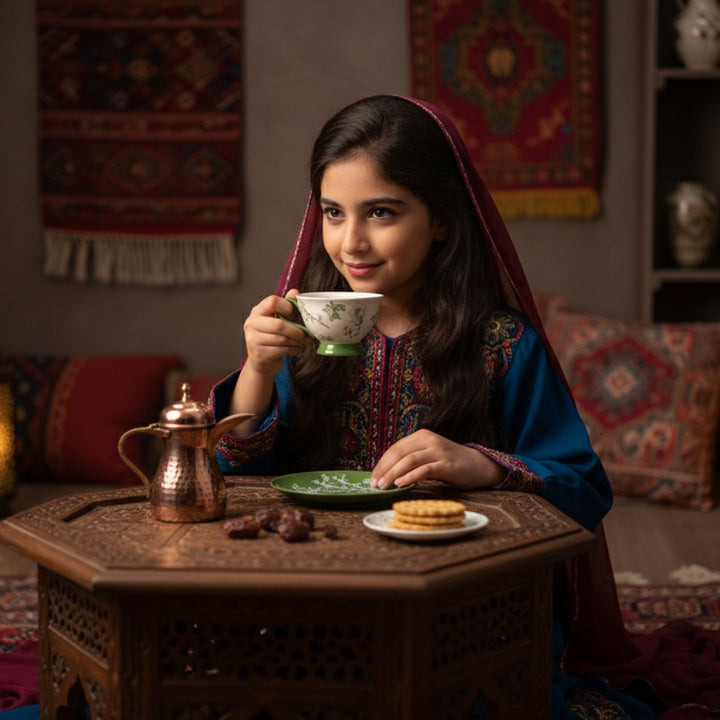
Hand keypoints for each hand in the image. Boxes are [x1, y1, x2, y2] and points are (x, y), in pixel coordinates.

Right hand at [243, 289, 310, 376]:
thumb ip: (285, 305)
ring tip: (303, 342)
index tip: (295, 313)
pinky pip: (281, 350)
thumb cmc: (271, 337)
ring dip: (297, 341)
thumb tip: (295, 292)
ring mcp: (253, 340)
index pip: (272, 302)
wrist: (260, 361)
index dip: (287, 306)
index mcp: (257, 311)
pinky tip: (294, 349)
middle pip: (279, 325)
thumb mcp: (276, 319)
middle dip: (297, 331)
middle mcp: (252, 324)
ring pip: (282, 339)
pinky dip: (292, 350)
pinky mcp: (259, 354)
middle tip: (307, 335)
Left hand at [370, 429, 504, 489]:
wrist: (478, 465)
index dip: (382, 462)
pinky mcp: (447, 464)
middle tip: (375, 484)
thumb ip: (411, 459)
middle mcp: (429, 439)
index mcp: (421, 435)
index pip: (396, 448)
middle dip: (384, 469)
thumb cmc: (449, 463)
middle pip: (400, 453)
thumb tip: (386, 473)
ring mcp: (439, 451)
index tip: (372, 477)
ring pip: (410, 460)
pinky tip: (401, 484)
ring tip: (384, 486)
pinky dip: (411, 476)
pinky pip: (425, 469)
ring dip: (393, 474)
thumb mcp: (428, 455)